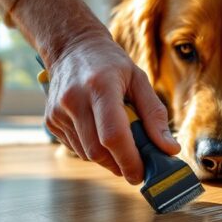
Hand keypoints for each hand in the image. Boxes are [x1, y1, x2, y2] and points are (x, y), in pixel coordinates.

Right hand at [44, 35, 179, 183]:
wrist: (72, 47)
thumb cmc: (111, 64)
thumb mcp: (139, 79)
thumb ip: (155, 114)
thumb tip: (169, 149)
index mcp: (100, 86)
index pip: (113, 135)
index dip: (129, 160)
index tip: (142, 174)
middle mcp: (74, 100)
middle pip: (98, 151)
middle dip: (120, 165)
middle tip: (137, 167)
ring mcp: (58, 112)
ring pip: (86, 153)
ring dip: (108, 159)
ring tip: (121, 146)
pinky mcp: (51, 121)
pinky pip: (76, 148)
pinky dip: (93, 150)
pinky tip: (100, 134)